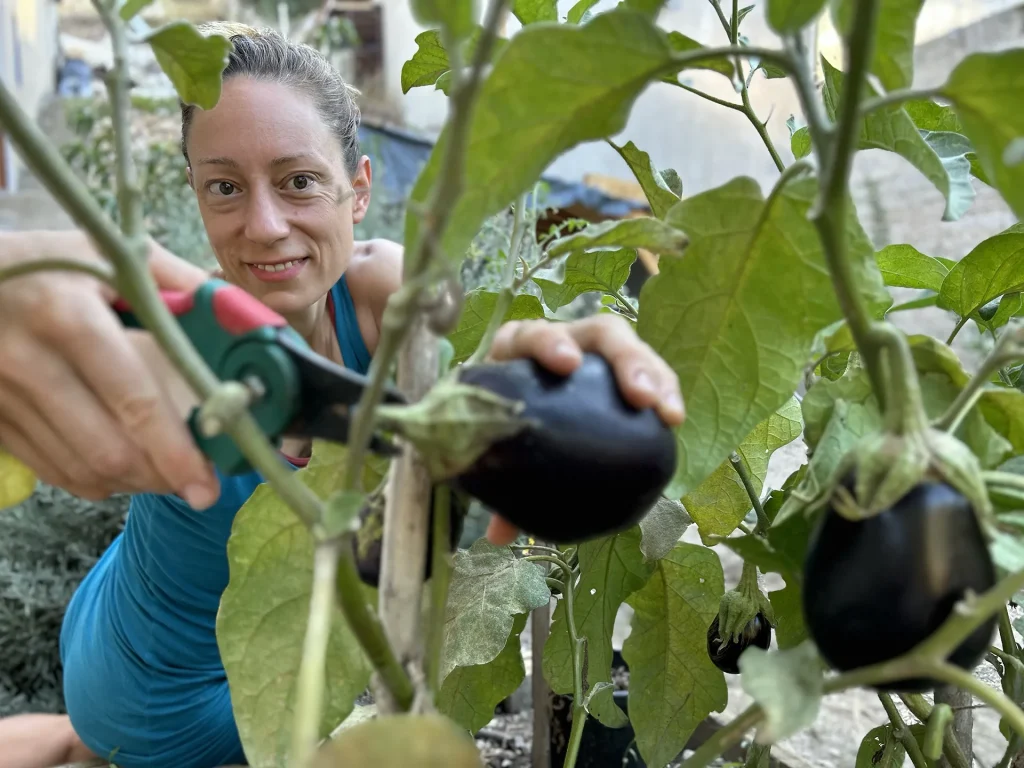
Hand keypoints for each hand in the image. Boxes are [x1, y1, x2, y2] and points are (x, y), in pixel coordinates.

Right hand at [0, 230, 219, 507]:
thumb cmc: (44, 263)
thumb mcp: (105, 254)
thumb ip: (176, 282)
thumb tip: (239, 317)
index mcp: (70, 318)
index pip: (134, 400)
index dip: (175, 450)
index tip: (206, 484)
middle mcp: (30, 362)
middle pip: (107, 449)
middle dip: (162, 476)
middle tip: (198, 483)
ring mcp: (3, 396)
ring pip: (81, 469)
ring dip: (134, 482)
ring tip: (167, 473)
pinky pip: (52, 470)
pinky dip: (96, 479)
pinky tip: (123, 466)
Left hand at [482, 313, 683, 544]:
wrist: (517, 406)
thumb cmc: (507, 416)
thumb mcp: (502, 439)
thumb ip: (501, 477)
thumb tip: (500, 534)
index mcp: (520, 351)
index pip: (532, 335)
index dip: (549, 343)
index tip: (567, 364)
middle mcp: (565, 341)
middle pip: (599, 333)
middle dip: (625, 359)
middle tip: (640, 395)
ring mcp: (596, 351)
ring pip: (631, 348)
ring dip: (654, 374)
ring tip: (667, 411)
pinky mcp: (622, 365)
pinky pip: (650, 371)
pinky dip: (664, 390)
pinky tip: (674, 418)